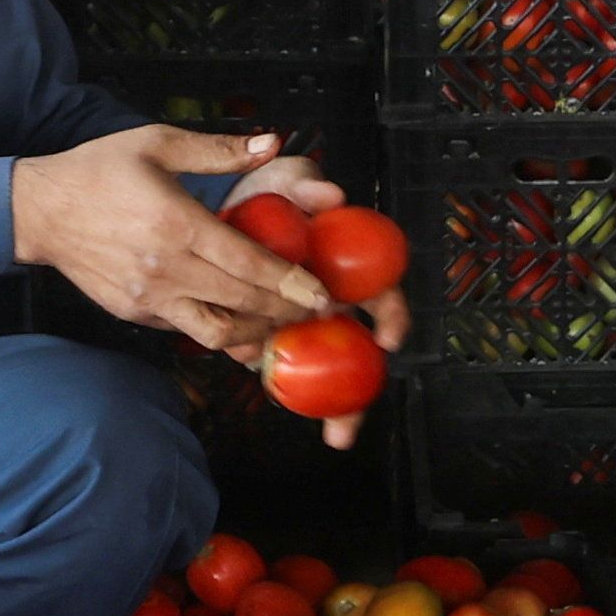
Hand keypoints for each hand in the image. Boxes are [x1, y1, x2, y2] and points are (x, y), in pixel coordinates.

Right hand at [13, 127, 330, 353]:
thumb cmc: (97, 171)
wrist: (39, 210)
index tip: (320, 292)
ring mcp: (149, 297)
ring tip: (281, 321)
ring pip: (217, 331)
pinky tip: (240, 319)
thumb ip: (218, 149)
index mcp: (176, 223)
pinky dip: (218, 328)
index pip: (248, 263)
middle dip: (286, 309)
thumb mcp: (156, 144)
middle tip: (315, 310)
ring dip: (256, 331)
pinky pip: (187, 329)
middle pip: (242, 301)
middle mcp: (165, 268)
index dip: (290, 282)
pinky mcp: (136, 313)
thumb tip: (271, 144)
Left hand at [208, 150, 412, 445]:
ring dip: (330, 404)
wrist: (223, 216)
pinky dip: (282, 386)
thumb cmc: (268, 196)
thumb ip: (307, 186)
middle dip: (359, 393)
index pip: (383, 293)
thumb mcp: (286, 181)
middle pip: (357, 351)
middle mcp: (330, 301)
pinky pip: (283, 367)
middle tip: (352, 421)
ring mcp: (302, 323)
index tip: (388, 337)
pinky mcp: (271, 335)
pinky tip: (280, 399)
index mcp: (348, 266)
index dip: (393, 316)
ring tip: (335, 434)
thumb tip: (333, 197)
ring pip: (324, 371)